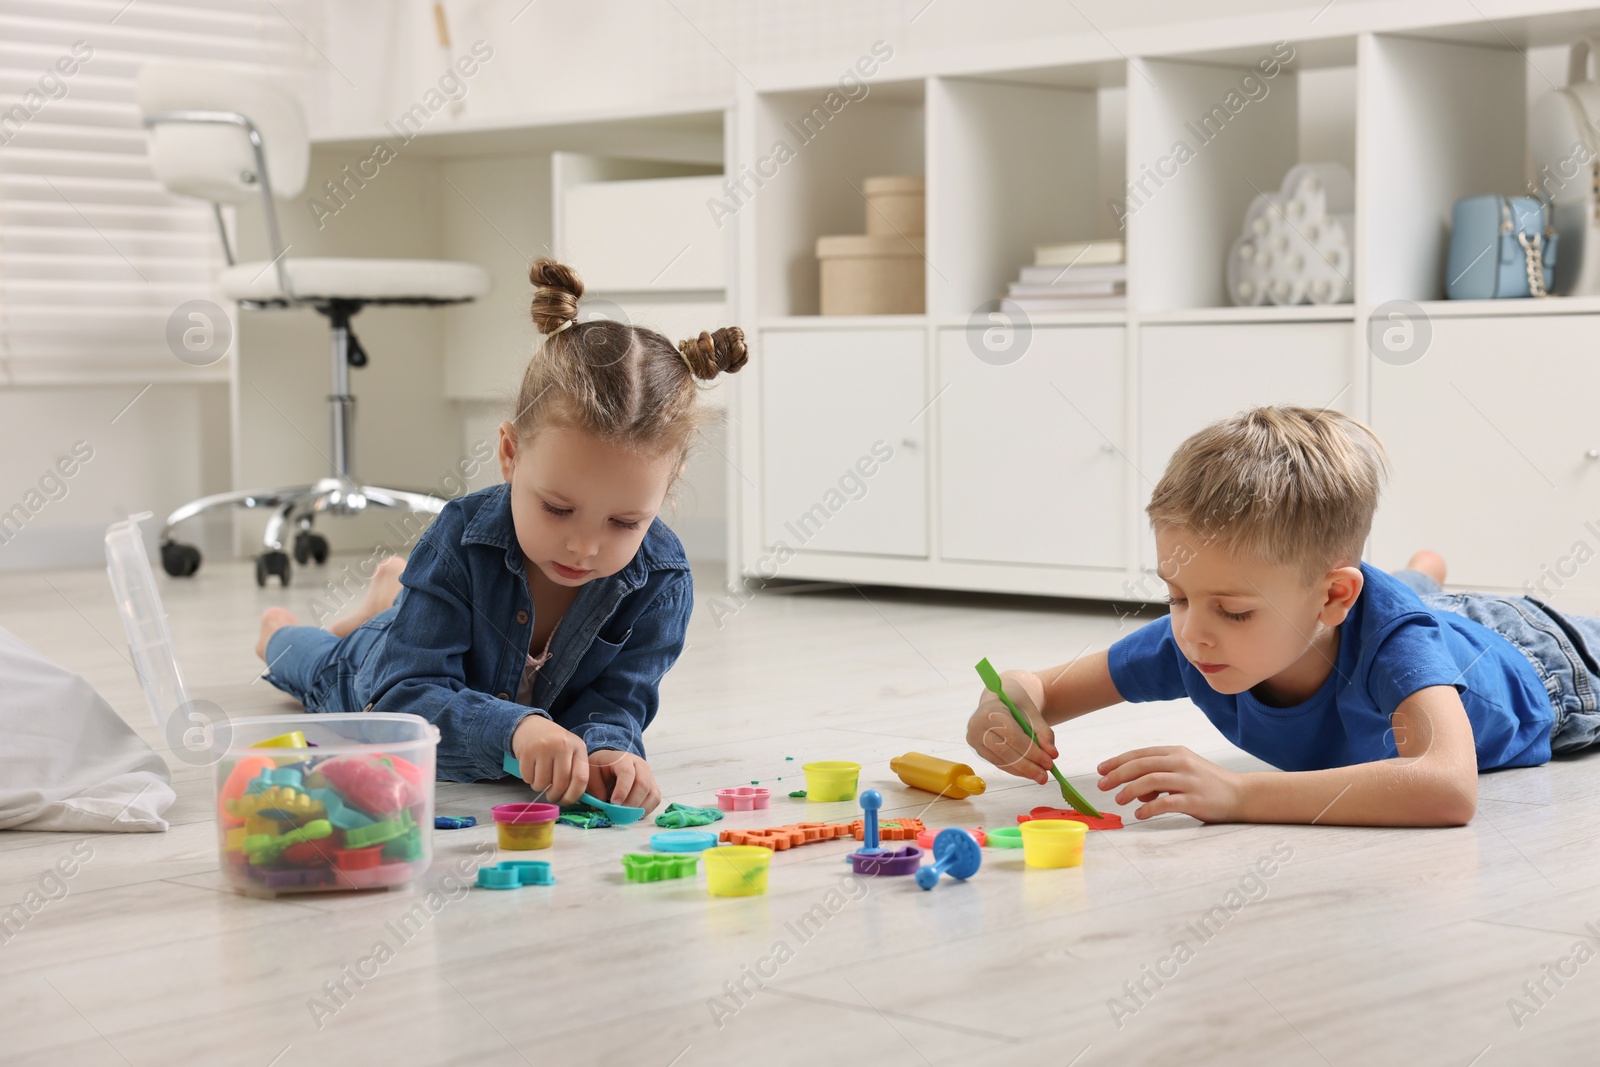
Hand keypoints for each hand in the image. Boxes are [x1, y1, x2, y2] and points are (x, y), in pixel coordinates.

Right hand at [510, 714, 589, 805]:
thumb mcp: (570, 752)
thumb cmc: (555, 744)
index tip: (567, 801)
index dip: (574, 795)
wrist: (531, 727)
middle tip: (551, 796)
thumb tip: (575, 798)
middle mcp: (563, 745)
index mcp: (578, 747)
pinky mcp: (527, 751)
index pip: (581, 778)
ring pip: (542, 783)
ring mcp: (544, 747)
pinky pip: (528, 778)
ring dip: (540, 787)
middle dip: (555, 796)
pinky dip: (529, 780)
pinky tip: (531, 769)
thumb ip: (575, 771)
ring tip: (540, 778)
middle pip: (561, 783)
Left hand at [588, 749, 660, 812]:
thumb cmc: (601, 767)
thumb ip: (595, 788)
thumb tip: (601, 807)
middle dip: (631, 802)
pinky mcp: (653, 786)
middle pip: (643, 784)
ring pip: (652, 793)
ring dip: (639, 808)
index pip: (627, 773)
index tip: (614, 804)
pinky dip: (646, 810)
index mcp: (623, 759)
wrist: (611, 761)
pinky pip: (655, 800)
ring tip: (626, 816)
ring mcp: (649, 776)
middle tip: (619, 814)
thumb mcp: (592, 773)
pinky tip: (633, 814)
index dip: (622, 790)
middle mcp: (640, 766)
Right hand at [965, 669, 1057, 784]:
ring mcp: (975, 739)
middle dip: (1027, 766)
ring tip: (1040, 775)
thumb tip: (1053, 755)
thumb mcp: (1032, 713)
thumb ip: (1044, 732)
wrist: (998, 698)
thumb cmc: (1016, 704)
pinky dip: (1015, 769)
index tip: (1049, 762)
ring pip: (1001, 761)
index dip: (1031, 752)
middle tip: (1045, 776)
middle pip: (1004, 751)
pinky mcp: (978, 750)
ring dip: (1022, 771)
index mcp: (990, 710)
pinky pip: (998, 763)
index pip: (1012, 736)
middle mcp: (977, 725)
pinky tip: (1028, 772)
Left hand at [1097, 746, 1243, 822]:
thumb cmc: (1207, 783)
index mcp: (1176, 752)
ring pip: (1151, 780)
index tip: (1101, 770)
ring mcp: (1188, 781)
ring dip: (1130, 790)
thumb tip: (1134, 791)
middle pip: (1141, 765)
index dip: (1118, 761)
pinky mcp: (1194, 800)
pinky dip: (1149, 808)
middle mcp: (1181, 763)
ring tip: (1119, 800)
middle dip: (1117, 774)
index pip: (1140, 754)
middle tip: (1102, 785)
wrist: (1241, 794)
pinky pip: (1166, 802)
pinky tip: (1140, 814)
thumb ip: (1158, 776)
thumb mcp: (1182, 771)